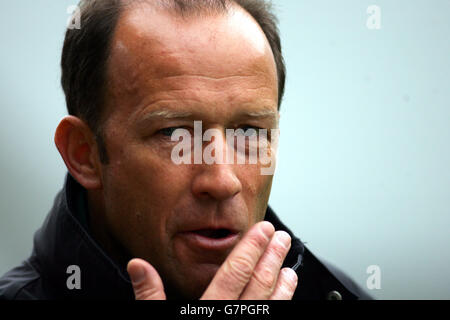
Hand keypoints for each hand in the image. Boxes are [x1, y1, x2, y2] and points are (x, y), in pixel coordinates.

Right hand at [127, 221, 297, 299]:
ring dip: (282, 286)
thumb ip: (150, 297)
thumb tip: (139, 266)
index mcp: (207, 313)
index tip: (262, 231)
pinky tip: (284, 300)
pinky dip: (281, 308)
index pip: (234, 274)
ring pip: (270, 307)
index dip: (250, 249)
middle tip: (281, 238)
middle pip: (258, 285)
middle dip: (272, 258)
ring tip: (289, 267)